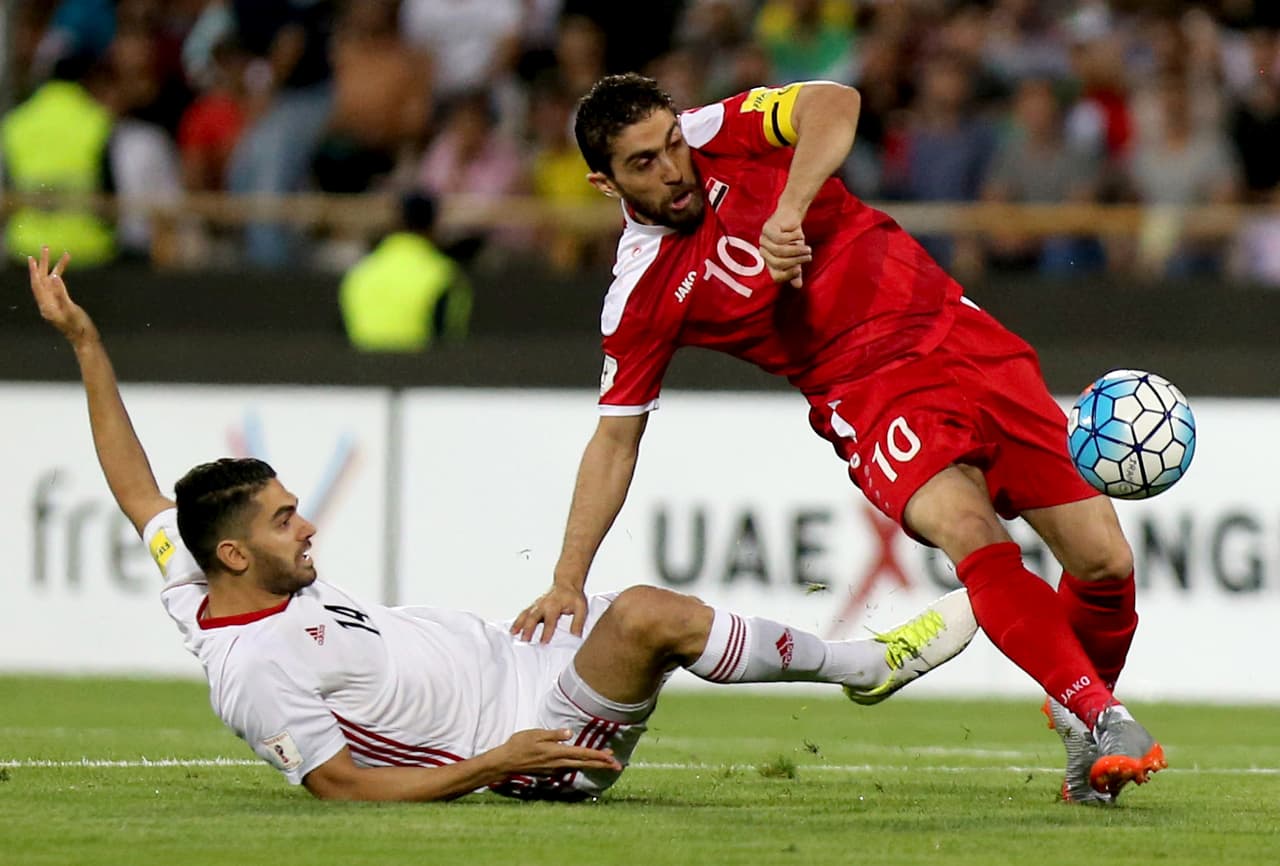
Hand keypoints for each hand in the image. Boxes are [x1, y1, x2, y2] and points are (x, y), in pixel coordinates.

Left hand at [28, 247, 94, 343]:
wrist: (85, 339)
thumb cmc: (79, 327)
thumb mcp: (70, 309)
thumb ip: (61, 293)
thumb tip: (53, 277)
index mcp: (46, 306)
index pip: (37, 285)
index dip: (35, 271)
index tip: (33, 258)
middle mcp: (47, 304)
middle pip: (42, 280)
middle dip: (43, 264)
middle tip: (46, 249)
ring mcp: (53, 304)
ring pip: (50, 282)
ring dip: (54, 269)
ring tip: (61, 256)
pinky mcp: (61, 304)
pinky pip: (58, 287)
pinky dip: (60, 278)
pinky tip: (62, 271)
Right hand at [495, 728, 620, 774]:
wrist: (506, 763)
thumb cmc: (519, 745)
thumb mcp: (535, 734)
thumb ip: (554, 734)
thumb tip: (570, 733)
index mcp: (557, 752)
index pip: (582, 754)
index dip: (598, 756)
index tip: (611, 757)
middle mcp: (558, 763)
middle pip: (584, 764)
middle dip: (601, 764)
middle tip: (617, 764)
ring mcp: (554, 770)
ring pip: (578, 767)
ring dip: (592, 765)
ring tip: (605, 762)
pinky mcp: (550, 772)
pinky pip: (569, 769)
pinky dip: (580, 766)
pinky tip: (583, 763)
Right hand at [510, 583, 587, 643]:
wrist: (566, 582)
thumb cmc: (573, 595)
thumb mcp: (581, 608)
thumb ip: (578, 622)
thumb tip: (576, 636)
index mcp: (554, 605)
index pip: (550, 620)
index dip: (547, 632)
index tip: (544, 642)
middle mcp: (543, 604)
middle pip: (533, 617)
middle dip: (528, 629)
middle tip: (525, 640)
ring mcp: (537, 604)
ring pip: (525, 614)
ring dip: (519, 624)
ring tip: (513, 634)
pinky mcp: (534, 606)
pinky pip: (524, 613)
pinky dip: (517, 621)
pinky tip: (513, 629)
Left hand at [760, 205, 810, 287]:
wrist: (792, 215)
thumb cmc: (793, 238)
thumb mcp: (797, 256)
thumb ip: (796, 270)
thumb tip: (798, 286)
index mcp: (769, 262)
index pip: (775, 276)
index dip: (788, 276)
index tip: (800, 270)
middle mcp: (764, 252)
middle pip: (778, 263)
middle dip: (796, 261)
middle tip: (808, 256)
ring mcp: (763, 240)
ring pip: (779, 251)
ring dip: (796, 250)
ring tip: (807, 248)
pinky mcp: (767, 229)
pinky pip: (780, 238)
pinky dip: (793, 238)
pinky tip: (799, 235)